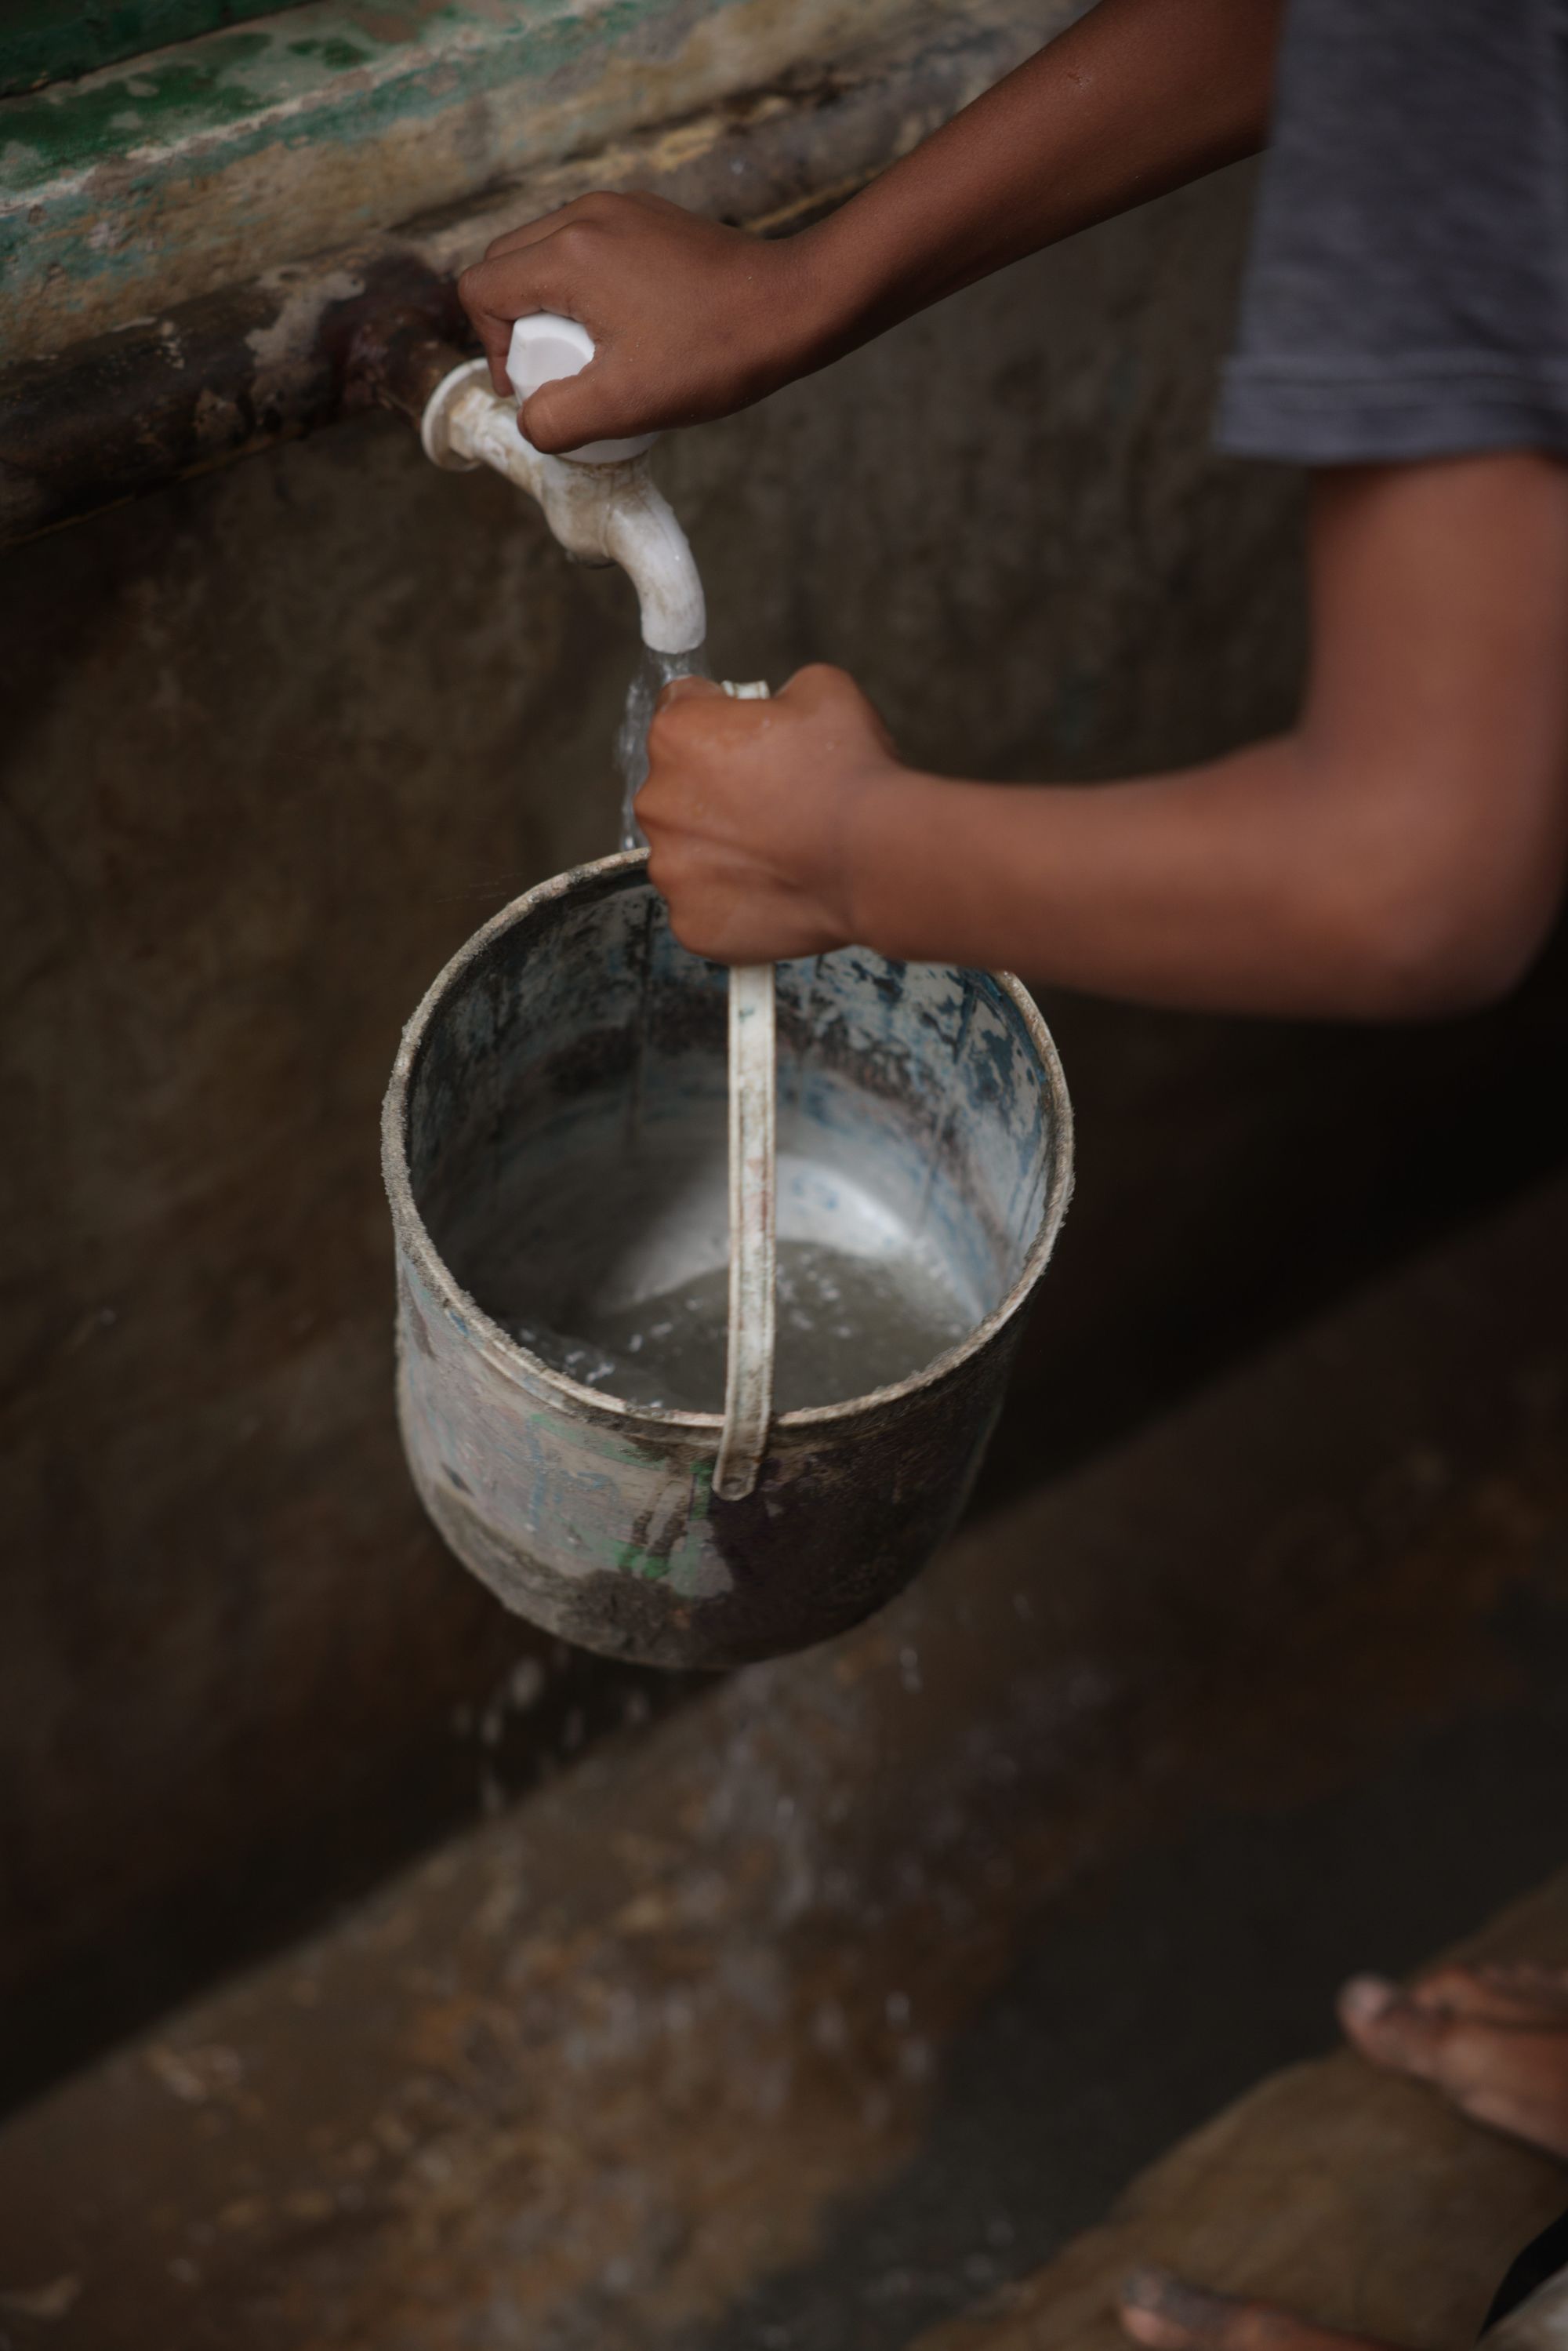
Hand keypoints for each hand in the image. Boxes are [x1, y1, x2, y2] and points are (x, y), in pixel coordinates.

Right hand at [457, 192, 826, 453]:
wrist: (795, 307)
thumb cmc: (715, 353)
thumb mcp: (626, 404)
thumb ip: (556, 419)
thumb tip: (529, 421)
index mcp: (568, 255)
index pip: (480, 289)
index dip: (489, 347)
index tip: (532, 386)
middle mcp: (585, 216)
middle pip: (504, 264)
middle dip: (513, 325)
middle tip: (559, 372)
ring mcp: (618, 209)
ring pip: (543, 253)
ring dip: (548, 306)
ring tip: (594, 353)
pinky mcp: (646, 216)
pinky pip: (586, 247)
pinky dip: (583, 287)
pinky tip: (626, 328)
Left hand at [638, 666, 901, 963]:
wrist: (876, 860)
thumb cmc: (848, 772)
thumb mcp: (821, 690)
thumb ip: (778, 695)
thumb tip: (778, 711)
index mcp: (676, 733)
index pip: (679, 710)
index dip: (719, 717)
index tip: (745, 735)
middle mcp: (656, 801)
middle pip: (678, 788)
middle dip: (717, 790)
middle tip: (774, 800)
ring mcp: (671, 869)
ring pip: (689, 853)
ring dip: (722, 849)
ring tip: (780, 850)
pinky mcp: (692, 923)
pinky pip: (706, 906)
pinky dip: (736, 901)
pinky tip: (777, 889)